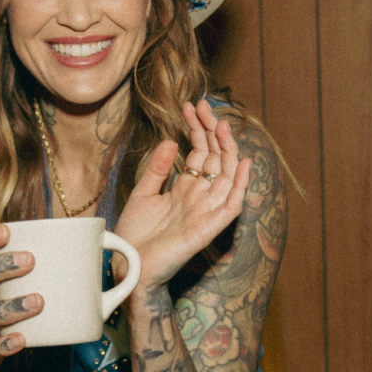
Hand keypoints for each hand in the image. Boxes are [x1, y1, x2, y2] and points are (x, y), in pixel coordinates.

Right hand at [0, 223, 42, 368]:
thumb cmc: (0, 300)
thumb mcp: (11, 280)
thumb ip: (44, 267)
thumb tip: (100, 259)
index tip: (6, 233)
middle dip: (0, 267)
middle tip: (30, 261)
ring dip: (9, 307)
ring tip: (38, 301)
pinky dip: (2, 344)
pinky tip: (21, 339)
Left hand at [114, 99, 250, 291]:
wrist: (128, 266)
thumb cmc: (134, 237)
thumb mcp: (142, 195)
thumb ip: (157, 170)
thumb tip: (169, 141)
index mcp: (185, 190)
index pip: (200, 153)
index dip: (198, 129)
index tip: (190, 106)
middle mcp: (199, 199)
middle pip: (216, 159)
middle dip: (212, 132)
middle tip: (205, 107)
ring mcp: (205, 213)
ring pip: (228, 177)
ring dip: (228, 150)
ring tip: (222, 125)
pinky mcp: (208, 229)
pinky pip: (232, 206)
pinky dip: (241, 185)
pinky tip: (243, 163)